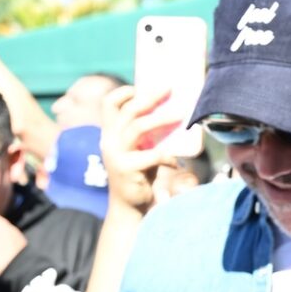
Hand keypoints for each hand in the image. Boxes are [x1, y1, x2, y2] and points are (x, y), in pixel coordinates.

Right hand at [100, 85, 179, 214]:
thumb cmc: (140, 171)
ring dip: (161, 119)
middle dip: (150, 98)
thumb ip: (146, 132)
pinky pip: (153, 155)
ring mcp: (116, 154)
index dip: (123, 92)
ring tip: (181, 115)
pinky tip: (176, 163)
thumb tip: (172, 108)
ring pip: (138, 127)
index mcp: (111, 133)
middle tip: (170, 89)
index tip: (141, 86)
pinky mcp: (128, 169)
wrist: (129, 204)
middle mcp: (110, 140)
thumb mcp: (140, 148)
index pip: (109, 105)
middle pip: (128, 111)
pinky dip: (168, 156)